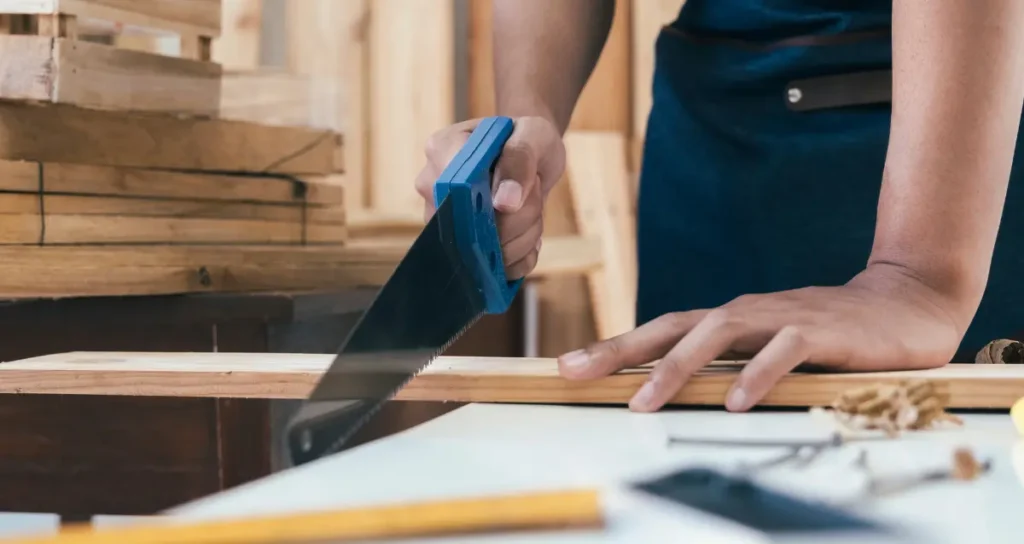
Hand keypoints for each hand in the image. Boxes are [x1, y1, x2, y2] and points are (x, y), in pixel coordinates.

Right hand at [415, 116, 564, 279]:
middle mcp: (434, 188)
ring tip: (531, 207)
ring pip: (485, 255)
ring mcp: (446, 222)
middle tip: (532, 191)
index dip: (485, 205)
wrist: (532, 155)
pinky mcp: (464, 248)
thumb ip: (519, 159)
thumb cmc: (526, 137)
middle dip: (516, 220)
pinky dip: (521, 256)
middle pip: (468, 230)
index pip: (451, 191)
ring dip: (523, 237)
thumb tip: (505, 203)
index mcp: (442, 150)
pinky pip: (497, 269)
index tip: (514, 199)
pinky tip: (527, 231)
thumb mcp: (533, 135)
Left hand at [556, 264, 965, 411]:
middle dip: (620, 351)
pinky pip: (783, 351)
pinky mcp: (821, 330)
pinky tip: (736, 401)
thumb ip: (729, 361)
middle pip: (673, 327)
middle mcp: (745, 312)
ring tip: (643, 402)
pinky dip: (757, 374)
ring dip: (676, 368)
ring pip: (718, 334)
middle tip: (576, 373)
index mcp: (729, 318)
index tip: (568, 366)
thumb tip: (674, 388)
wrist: (905, 303)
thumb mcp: (769, 346)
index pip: (661, 330)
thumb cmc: (829, 331)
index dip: (614, 346)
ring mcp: (781, 317)